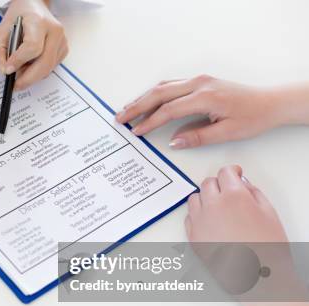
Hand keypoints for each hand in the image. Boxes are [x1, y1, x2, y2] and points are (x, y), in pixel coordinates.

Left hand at [0, 0, 67, 89]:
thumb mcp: (2, 29)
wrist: (34, 7)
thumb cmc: (20, 16)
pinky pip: (51, 68)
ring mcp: (61, 41)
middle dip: (28, 78)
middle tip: (14, 85)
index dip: (19, 61)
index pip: (32, 46)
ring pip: (48, 69)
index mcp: (38, 22)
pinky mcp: (63, 50)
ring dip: (32, 76)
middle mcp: (54, 31)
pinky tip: (29, 66)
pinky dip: (38, 72)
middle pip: (44, 63)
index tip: (8, 70)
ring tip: (19, 72)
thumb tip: (3, 69)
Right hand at [116, 75, 281, 149]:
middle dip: (137, 106)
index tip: (136, 131)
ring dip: (143, 98)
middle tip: (120, 118)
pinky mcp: (199, 82)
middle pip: (159, 94)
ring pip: (162, 87)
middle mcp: (199, 84)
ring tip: (126, 110)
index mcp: (205, 97)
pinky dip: (154, 94)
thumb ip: (198, 137)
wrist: (268, 103)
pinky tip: (145, 102)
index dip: (150, 121)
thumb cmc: (252, 117)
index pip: (169, 110)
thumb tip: (173, 142)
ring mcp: (198, 81)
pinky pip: (170, 85)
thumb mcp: (227, 133)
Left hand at [185, 165, 286, 242]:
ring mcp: (199, 222)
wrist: (258, 278)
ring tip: (218, 206)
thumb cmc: (268, 249)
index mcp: (234, 197)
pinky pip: (189, 217)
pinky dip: (198, 215)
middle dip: (219, 184)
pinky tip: (210, 221)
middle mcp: (212, 206)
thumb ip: (254, 193)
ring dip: (205, 198)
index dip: (232, 171)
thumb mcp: (269, 213)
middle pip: (208, 183)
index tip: (235, 174)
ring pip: (194, 199)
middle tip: (228, 190)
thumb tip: (242, 185)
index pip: (225, 172)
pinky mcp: (192, 237)